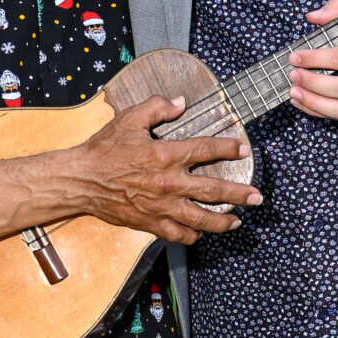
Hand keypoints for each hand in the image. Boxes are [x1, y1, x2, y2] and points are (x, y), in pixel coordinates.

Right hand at [71, 95, 260, 243]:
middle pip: (213, 190)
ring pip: (200, 218)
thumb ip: (157, 106)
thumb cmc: (104, 149)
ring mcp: (161, 206)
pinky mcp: (150, 223)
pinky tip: (200, 232)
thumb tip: (180, 102)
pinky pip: (178, 234)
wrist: (81, 180)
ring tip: (238, 221)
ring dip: (222, 220)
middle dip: (239, 194)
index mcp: (165, 154)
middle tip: (257, 196)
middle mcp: (168, 183)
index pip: (206, 150)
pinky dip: (192, 235)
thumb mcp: (130, 118)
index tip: (243, 148)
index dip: (228, 148)